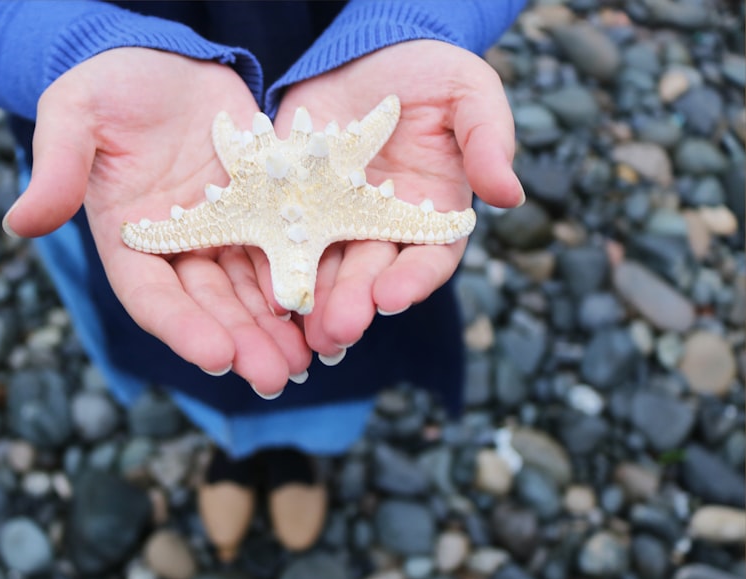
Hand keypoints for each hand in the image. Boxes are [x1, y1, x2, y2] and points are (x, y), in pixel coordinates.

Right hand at [3, 48, 310, 395]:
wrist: (165, 61)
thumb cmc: (111, 84)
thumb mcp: (74, 113)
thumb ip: (56, 167)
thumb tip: (19, 222)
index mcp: (128, 240)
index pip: (151, 297)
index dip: (182, 327)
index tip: (216, 355)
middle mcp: (175, 249)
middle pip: (207, 308)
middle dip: (240, 342)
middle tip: (274, 377)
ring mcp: (220, 234)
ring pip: (248, 293)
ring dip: (274, 329)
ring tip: (305, 362)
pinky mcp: (258, 213)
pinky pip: (281, 255)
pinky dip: (300, 285)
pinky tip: (326, 311)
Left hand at [270, 40, 524, 358]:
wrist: (367, 55)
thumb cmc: (431, 74)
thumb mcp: (468, 94)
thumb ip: (488, 141)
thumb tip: (508, 195)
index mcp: (432, 214)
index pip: (429, 257)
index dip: (413, 280)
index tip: (392, 297)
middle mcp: (383, 228)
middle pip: (371, 275)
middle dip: (355, 303)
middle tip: (338, 330)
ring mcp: (336, 222)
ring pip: (326, 270)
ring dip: (314, 302)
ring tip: (302, 330)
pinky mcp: (295, 208)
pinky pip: (283, 240)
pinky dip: (274, 266)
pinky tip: (263, 291)